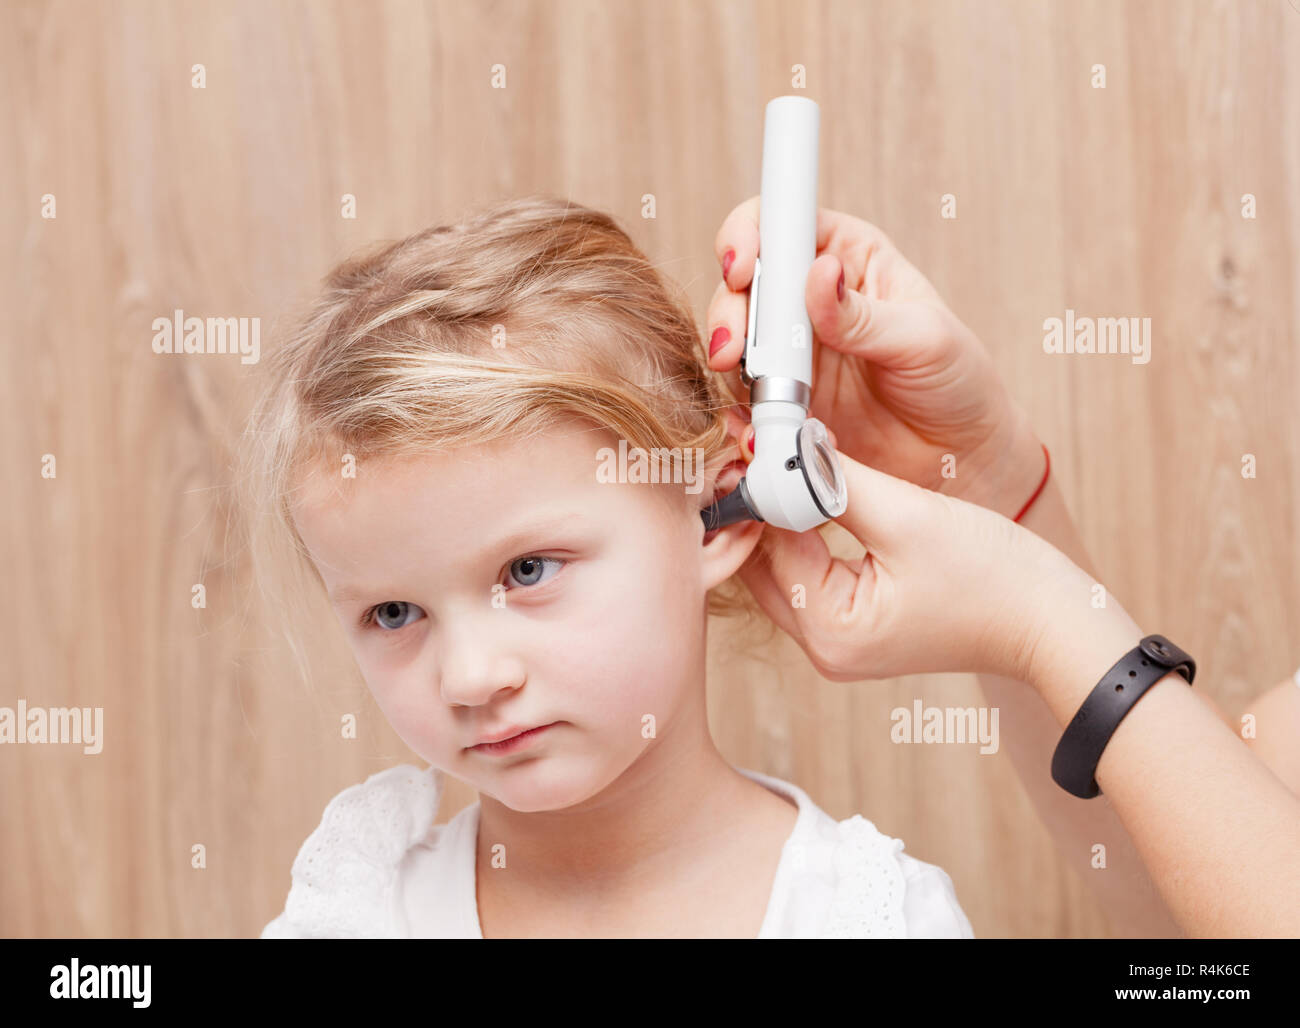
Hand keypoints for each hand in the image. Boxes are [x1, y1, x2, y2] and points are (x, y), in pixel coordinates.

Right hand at [708, 198, 1045, 517]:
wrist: (960, 458)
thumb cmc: (957, 382)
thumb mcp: (922, 338)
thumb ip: (862, 314)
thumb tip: (819, 274)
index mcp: (848, 257)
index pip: (783, 222)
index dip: (751, 235)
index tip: (743, 267)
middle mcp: (810, 299)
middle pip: (744, 282)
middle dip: (730, 309)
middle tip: (737, 346)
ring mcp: (792, 352)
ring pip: (735, 339)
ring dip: (732, 362)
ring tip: (759, 390)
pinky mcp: (783, 401)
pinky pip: (744, 397)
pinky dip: (745, 410)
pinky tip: (763, 426)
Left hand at [738, 449, 1086, 684]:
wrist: (1052, 621)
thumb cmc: (995, 576)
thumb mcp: (908, 515)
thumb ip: (835, 480)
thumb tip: (783, 443)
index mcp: (830, 631)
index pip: (768, 544)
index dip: (760, 484)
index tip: (751, 430)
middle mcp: (824, 647)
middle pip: (763, 561)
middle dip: (761, 501)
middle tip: (755, 438)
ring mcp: (838, 643)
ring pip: (783, 566)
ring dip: (782, 515)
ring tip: (780, 455)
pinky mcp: (855, 629)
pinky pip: (811, 574)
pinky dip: (806, 533)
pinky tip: (808, 489)